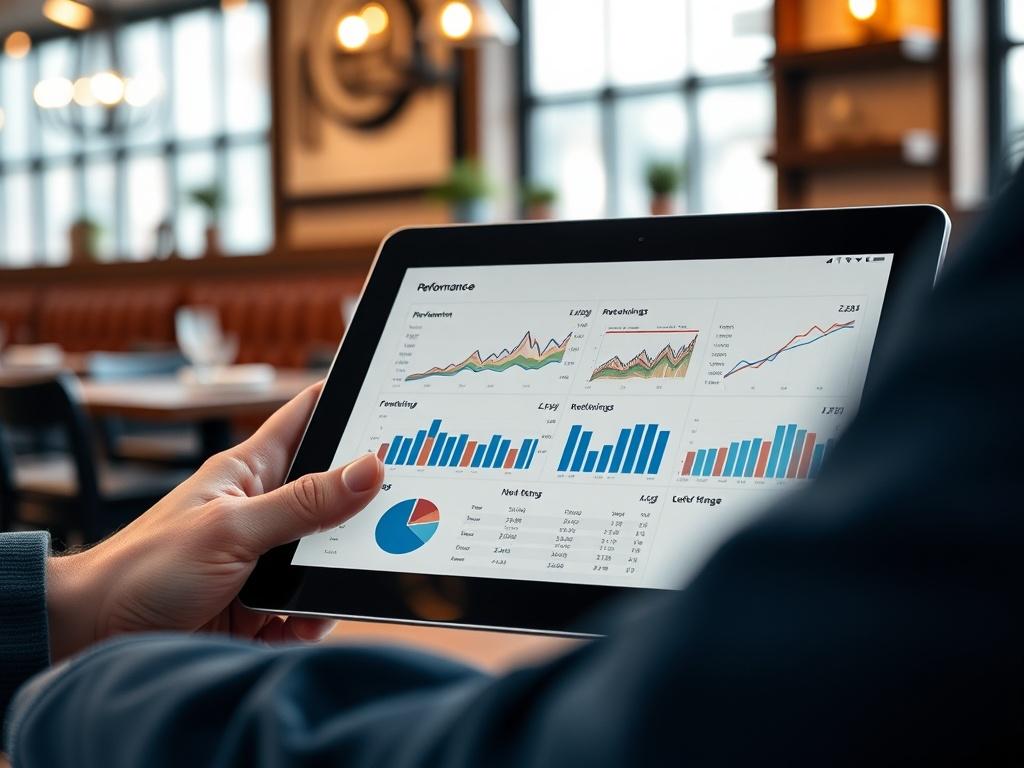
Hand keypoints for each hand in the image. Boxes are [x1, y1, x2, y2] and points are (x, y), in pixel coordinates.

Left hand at [45, 382, 383, 660]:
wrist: (93, 637)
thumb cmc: (146, 567)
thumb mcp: (232, 528)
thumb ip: (305, 502)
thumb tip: (370, 468)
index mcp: (250, 471)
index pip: (306, 418)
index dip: (345, 403)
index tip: (392, 397)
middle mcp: (265, 510)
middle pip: (334, 497)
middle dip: (358, 514)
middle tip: (388, 521)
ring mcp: (266, 559)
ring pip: (329, 558)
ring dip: (332, 579)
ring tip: (318, 594)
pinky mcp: (264, 605)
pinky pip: (311, 607)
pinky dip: (309, 620)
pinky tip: (292, 627)